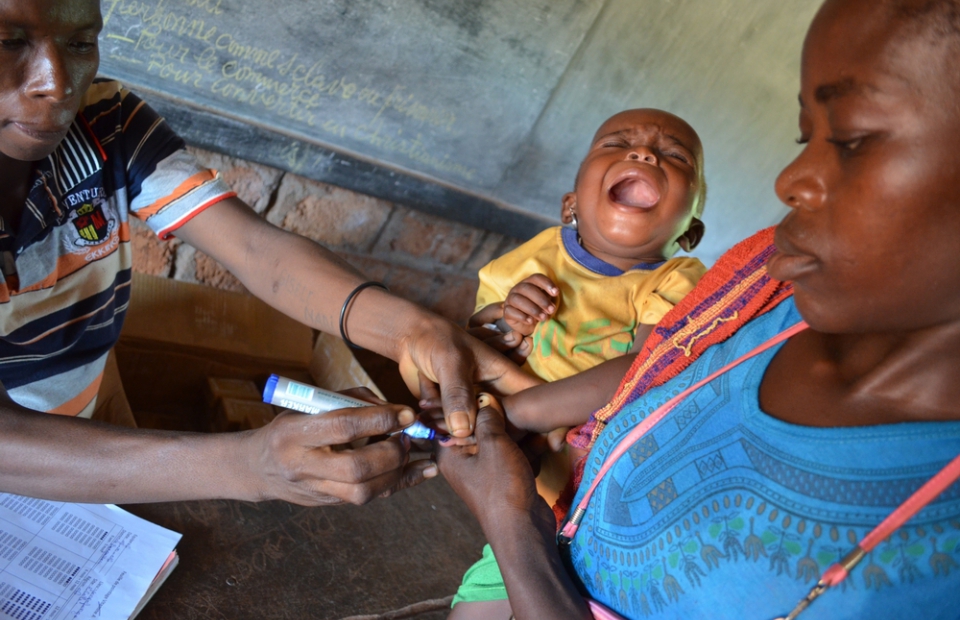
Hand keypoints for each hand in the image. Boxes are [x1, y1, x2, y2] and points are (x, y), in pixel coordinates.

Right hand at [242, 404, 437, 505]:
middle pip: (356, 468)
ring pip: (363, 492)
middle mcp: (303, 466)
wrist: (259, 467)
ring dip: (397, 471)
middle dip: (391, 452)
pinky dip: (400, 483)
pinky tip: (422, 470)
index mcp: (294, 433)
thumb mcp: (311, 404)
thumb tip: (393, 408)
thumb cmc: (292, 426)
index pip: (342, 427)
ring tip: (410, 450)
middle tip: (407, 436)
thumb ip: (352, 400)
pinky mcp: (329, 503)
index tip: (405, 413)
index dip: (379, 420)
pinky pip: (369, 498)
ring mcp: (316, 490)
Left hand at [395, 313, 539, 437]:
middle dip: (493, 437)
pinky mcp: (451, 415)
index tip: (554, 444)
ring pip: (475, 432)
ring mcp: (472, 408)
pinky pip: (450, 431)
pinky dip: (436, 428)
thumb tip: (463, 430)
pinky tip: (422, 410)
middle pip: (507, 425)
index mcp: (504, 378)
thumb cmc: (438, 339)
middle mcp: (492, 396)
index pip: (534, 399)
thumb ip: (457, 393)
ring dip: (453, 432)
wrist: (409, 338)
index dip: (550, 422)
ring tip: (432, 414)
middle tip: (465, 442)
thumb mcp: (450, 362)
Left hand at [436, 394, 553, 531]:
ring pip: (497, 438)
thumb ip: (487, 417)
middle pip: (475, 426)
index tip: (476, 385)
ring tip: (527, 418)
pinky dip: (523, 446)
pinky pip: (510, 452)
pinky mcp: (503, 476)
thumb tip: (484, 398)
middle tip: (506, 400)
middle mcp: (462, 460)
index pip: (448, 419)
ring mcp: (484, 469)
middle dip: (493, 415)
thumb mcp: (494, 444)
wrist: (524, 529)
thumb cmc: (502, 486)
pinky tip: (539, 438)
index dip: (461, 401)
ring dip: (514, 431)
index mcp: (449, 453)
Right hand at [503, 274, 557, 335]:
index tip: (556, 293)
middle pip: (528, 289)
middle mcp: (518, 288)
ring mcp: (510, 299)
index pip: (537, 278)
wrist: (528, 325)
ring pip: (518, 300)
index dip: (546, 283)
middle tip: (551, 310)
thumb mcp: (546, 304)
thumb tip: (552, 301)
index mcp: (530, 283)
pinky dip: (522, 316)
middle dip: (541, 300)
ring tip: (543, 317)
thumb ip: (549, 300)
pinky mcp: (506, 311)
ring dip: (533, 309)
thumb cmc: (539, 311)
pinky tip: (531, 321)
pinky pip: (511, 311)